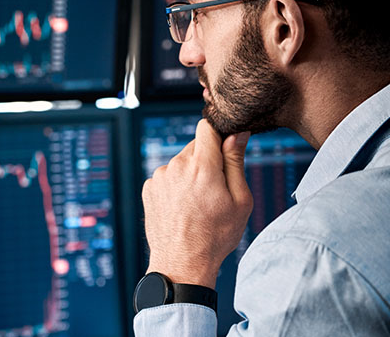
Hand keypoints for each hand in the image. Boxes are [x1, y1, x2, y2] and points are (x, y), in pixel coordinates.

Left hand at [142, 119, 252, 289]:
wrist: (181, 262)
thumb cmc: (215, 236)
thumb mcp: (240, 200)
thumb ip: (236, 162)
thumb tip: (237, 133)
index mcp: (202, 166)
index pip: (208, 127)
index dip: (218, 134)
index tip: (225, 147)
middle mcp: (177, 166)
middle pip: (195, 147)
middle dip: (207, 160)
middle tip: (214, 188)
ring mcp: (159, 177)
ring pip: (180, 163)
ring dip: (189, 173)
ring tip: (197, 203)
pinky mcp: (149, 188)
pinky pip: (167, 176)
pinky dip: (175, 185)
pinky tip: (182, 207)